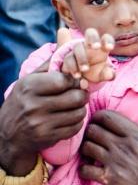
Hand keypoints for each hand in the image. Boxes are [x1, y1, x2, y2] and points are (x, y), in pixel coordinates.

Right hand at [0, 60, 86, 174]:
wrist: (7, 136)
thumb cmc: (21, 103)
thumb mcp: (27, 82)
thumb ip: (48, 66)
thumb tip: (68, 48)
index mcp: (29, 87)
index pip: (64, 80)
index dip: (75, 80)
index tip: (76, 82)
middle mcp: (33, 105)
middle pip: (76, 97)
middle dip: (82, 95)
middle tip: (79, 95)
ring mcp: (41, 123)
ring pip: (79, 113)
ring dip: (80, 109)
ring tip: (74, 107)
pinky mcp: (48, 137)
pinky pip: (76, 127)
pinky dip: (77, 122)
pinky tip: (69, 119)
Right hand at [58, 28, 113, 83]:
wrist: (82, 78)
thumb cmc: (97, 72)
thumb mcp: (103, 74)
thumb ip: (108, 74)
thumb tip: (110, 74)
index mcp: (102, 47)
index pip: (106, 38)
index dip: (108, 40)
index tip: (110, 47)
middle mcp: (89, 45)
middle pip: (90, 33)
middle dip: (93, 39)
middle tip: (97, 47)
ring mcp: (78, 50)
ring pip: (78, 47)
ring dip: (81, 58)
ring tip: (85, 69)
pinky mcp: (68, 58)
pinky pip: (68, 59)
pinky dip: (72, 68)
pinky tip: (78, 76)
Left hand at [78, 110, 137, 184]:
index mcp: (137, 134)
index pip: (107, 117)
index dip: (100, 117)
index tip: (102, 122)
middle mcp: (122, 145)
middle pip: (92, 130)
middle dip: (91, 132)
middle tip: (94, 137)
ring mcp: (114, 162)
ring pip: (86, 148)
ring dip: (86, 149)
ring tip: (92, 152)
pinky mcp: (110, 179)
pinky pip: (85, 170)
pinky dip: (85, 169)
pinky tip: (91, 170)